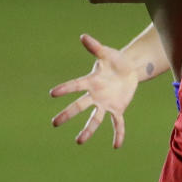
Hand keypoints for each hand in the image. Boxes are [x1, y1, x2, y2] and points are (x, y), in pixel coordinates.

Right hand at [49, 33, 139, 147]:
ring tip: (79, 141)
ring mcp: (105, 103)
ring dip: (88, 130)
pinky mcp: (118, 109)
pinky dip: (118, 134)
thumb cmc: (115, 60)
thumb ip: (95, 47)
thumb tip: (83, 36)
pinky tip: (116, 145)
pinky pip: (117, 123)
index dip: (65, 89)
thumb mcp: (106, 53)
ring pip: (95, 119)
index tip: (52, 93)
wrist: (129, 69)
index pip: (75, 85)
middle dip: (68, 114)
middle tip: (54, 123)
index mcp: (91, 81)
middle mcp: (95, 95)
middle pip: (80, 106)